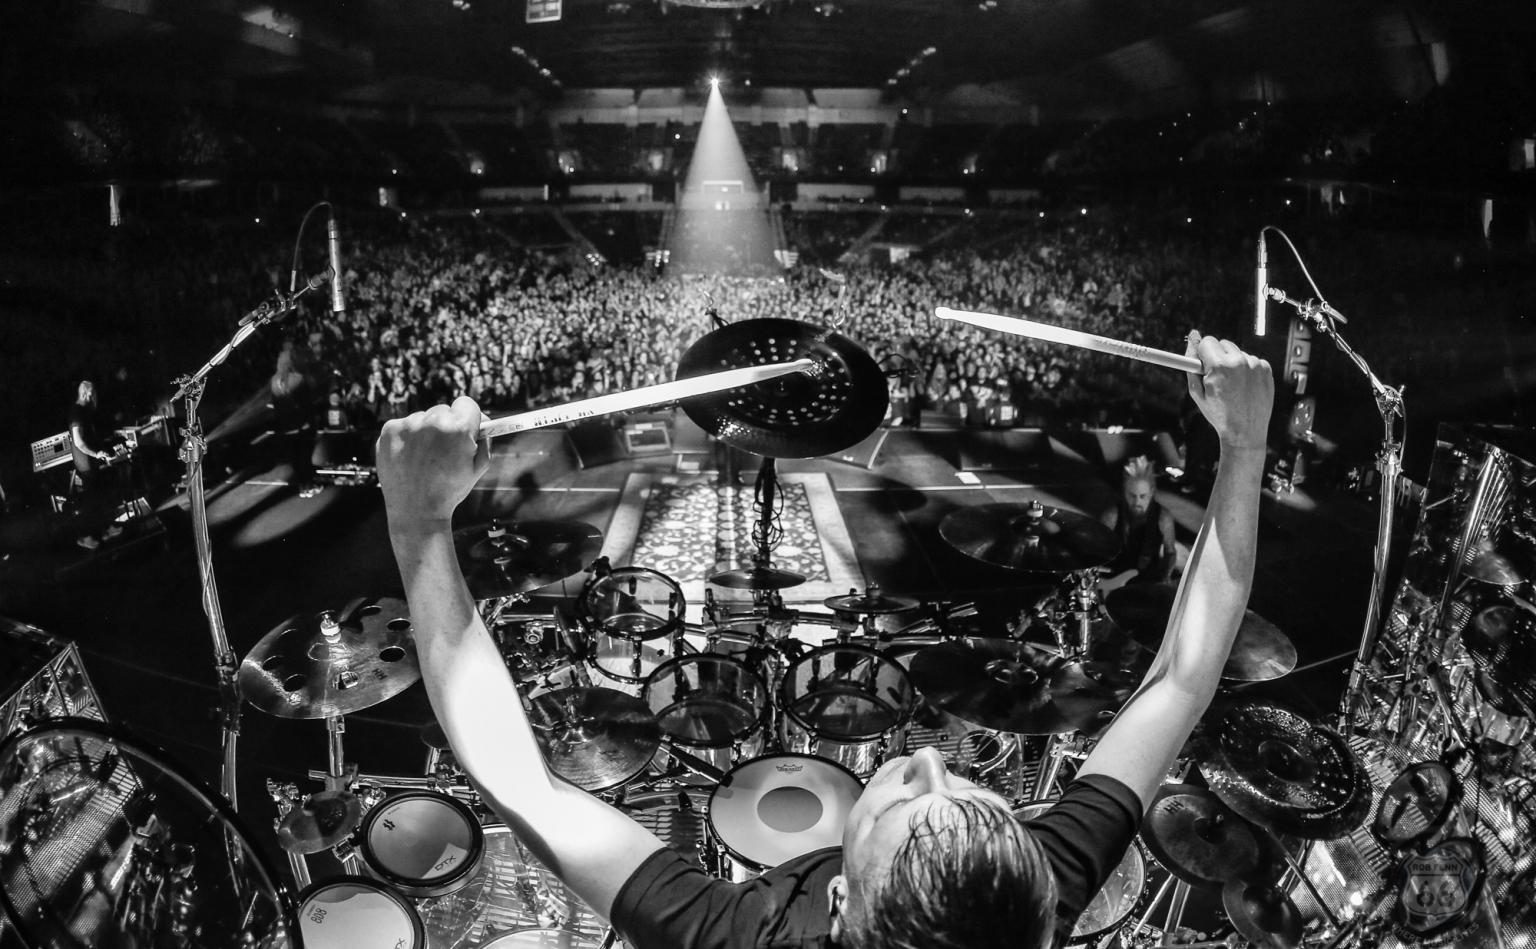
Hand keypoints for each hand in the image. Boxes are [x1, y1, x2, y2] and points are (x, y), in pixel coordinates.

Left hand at [376, 396, 488, 527]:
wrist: (415, 512)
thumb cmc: (449, 490)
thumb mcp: (479, 467)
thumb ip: (485, 439)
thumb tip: (485, 421)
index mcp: (458, 429)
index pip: (467, 403)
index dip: (469, 418)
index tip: (466, 429)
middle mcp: (432, 422)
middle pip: (444, 410)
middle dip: (447, 426)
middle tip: (444, 450)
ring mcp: (408, 425)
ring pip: (423, 418)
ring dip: (426, 432)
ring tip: (425, 459)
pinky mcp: (389, 431)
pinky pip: (404, 426)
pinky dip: (408, 438)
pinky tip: (410, 458)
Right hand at [1185, 333, 1273, 450]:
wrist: (1245, 432)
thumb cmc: (1220, 415)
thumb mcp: (1197, 392)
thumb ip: (1191, 364)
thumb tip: (1191, 341)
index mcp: (1220, 366)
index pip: (1207, 341)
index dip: (1202, 353)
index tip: (1202, 363)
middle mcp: (1240, 361)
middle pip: (1222, 343)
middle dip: (1217, 356)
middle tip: (1216, 376)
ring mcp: (1255, 365)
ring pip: (1237, 353)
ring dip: (1232, 363)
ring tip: (1232, 385)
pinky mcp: (1266, 369)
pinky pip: (1251, 361)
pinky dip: (1246, 369)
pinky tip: (1243, 386)